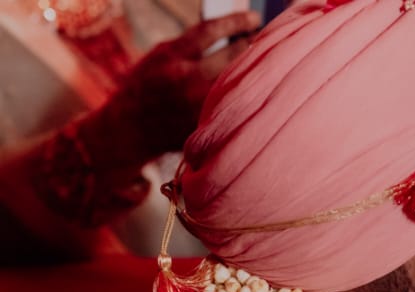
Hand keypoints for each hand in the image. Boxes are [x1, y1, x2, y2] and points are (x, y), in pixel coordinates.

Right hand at [93, 12, 260, 162]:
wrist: (130, 128)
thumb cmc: (147, 86)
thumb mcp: (161, 56)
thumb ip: (191, 45)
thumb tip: (231, 33)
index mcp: (171, 56)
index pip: (210, 30)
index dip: (236, 21)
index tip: (254, 17)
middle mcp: (187, 78)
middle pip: (234, 55)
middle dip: (251, 45)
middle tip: (261, 40)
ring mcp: (200, 105)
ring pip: (242, 81)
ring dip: (255, 69)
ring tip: (263, 63)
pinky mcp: (209, 125)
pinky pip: (237, 105)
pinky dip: (248, 94)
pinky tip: (256, 89)